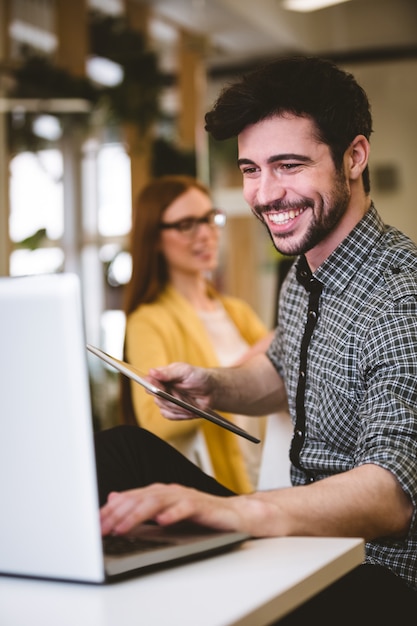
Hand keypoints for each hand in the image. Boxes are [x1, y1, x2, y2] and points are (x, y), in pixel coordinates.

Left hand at [100, 484, 246, 535]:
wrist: (234, 516)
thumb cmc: (199, 516)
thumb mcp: (164, 513)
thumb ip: (140, 506)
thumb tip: (113, 498)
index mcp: (159, 492)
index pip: (129, 498)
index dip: (110, 511)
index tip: (93, 525)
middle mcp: (170, 491)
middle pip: (139, 498)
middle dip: (117, 514)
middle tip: (101, 530)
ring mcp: (185, 496)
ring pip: (157, 501)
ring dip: (137, 514)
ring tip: (122, 527)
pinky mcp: (201, 506)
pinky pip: (185, 507)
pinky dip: (173, 514)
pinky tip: (162, 522)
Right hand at [148, 362, 213, 419]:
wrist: (211, 390)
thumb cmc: (198, 377)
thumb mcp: (185, 370)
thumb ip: (168, 372)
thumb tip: (152, 371)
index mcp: (162, 376)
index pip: (149, 381)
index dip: (152, 385)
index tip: (160, 387)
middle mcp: (161, 388)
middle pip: (156, 396)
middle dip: (169, 397)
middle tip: (180, 396)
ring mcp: (166, 400)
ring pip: (163, 407)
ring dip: (178, 406)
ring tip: (189, 402)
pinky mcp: (172, 411)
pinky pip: (169, 415)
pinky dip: (180, 414)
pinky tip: (188, 410)